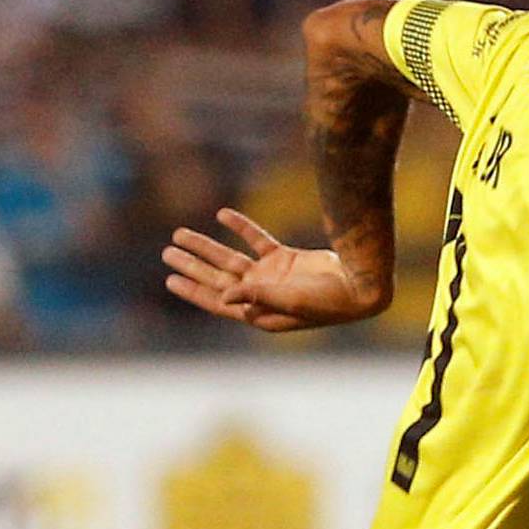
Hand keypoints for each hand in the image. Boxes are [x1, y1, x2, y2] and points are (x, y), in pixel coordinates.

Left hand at [162, 208, 370, 331]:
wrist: (361, 286)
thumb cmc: (329, 302)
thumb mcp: (290, 300)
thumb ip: (256, 295)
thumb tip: (222, 295)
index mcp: (261, 314)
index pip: (219, 302)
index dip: (194, 290)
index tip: (170, 280)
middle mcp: (263, 296)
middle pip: (219, 279)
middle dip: (192, 266)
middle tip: (167, 252)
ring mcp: (273, 277)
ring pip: (231, 259)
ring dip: (206, 247)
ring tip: (179, 234)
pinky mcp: (285, 259)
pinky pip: (256, 240)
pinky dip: (240, 227)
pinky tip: (221, 215)